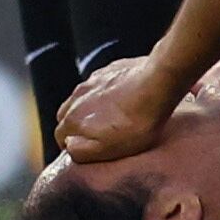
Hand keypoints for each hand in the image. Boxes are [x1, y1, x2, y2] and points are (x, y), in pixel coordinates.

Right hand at [55, 56, 183, 162]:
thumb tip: (69, 146)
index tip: (87, 148)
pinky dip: (105, 92)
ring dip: (89, 107)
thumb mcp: (108, 149)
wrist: (160, 83)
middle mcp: (77, 97)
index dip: (72, 144)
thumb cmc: (137, 121)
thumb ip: (81, 151)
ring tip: (110, 115)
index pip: (60, 136)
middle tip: (97, 132)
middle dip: (76, 125)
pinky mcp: (110, 69)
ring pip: (82, 98)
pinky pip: (100, 83)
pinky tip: (123, 97)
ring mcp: (93, 80)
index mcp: (72, 118)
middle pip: (67, 115)